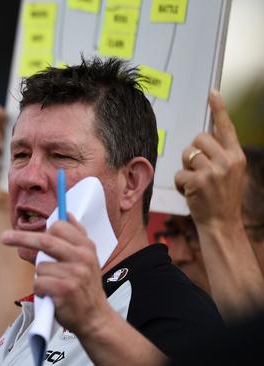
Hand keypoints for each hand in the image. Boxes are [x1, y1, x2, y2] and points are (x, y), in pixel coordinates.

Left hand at [1, 215, 112, 336]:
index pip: (60, 227)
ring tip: (54, 285)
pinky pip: (38, 282)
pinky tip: (52, 295)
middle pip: (45, 240)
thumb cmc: (85, 287)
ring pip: (40, 266)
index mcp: (86, 247)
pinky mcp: (64, 290)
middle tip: (4, 237)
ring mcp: (74, 274)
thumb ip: (77, 235)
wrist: (95, 317)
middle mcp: (82, 258)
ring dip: (40, 276)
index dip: (43, 229)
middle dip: (21, 237)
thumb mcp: (88, 258)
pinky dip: (40, 289)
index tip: (29, 231)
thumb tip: (67, 214)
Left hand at [174, 90, 246, 228]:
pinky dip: (180, 183)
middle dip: (193, 152)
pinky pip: (179, 172)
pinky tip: (190, 192)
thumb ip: (223, 154)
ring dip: (186, 168)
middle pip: (198, 138)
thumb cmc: (222, 197)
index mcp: (237, 156)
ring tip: (197, 183)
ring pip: (187, 154)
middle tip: (199, 170)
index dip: (219, 109)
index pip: (226, 128)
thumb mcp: (231, 173)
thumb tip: (210, 133)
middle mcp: (228, 161)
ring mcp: (213, 171)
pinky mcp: (198, 181)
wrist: (222, 224)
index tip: (212, 93)